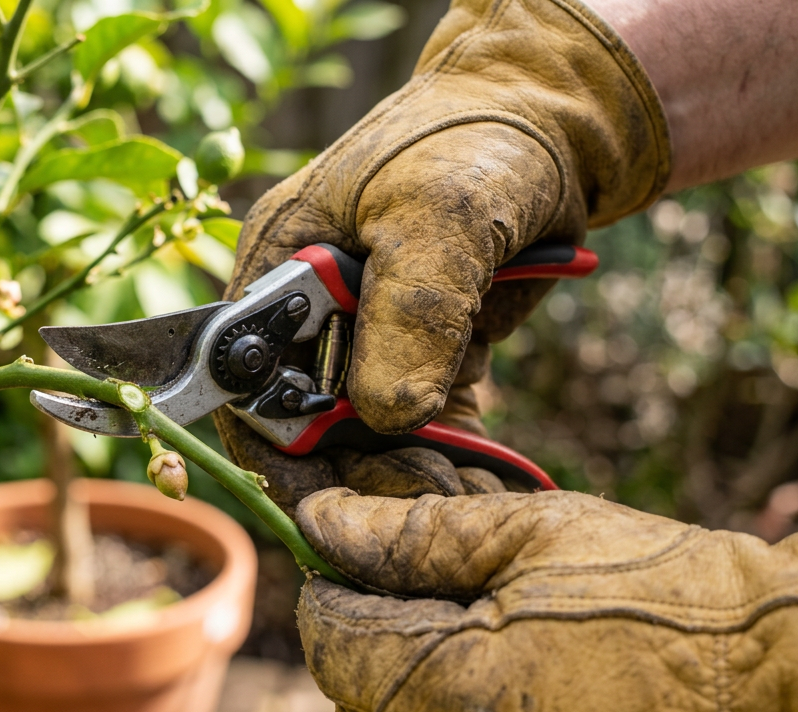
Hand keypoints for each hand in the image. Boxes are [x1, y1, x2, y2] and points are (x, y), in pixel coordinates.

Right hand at [216, 0, 669, 507]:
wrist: (557, 123)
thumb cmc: (473, 143)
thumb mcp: (437, 214)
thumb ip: (409, 311)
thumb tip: (387, 415)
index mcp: (278, 266)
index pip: (240, 375)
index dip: (270, 437)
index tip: (322, 493)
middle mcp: (312, 311)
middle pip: (304, 419)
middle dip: (353, 469)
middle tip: (417, 502)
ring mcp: (371, 335)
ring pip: (368, 433)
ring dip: (406, 472)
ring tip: (459, 502)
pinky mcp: (427, 353)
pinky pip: (425, 423)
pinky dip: (449, 456)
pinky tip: (481, 484)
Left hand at [296, 487, 797, 711]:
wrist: (787, 683)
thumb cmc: (671, 600)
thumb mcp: (533, 537)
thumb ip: (412, 533)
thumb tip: (323, 520)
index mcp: (446, 688)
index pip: (329, 636)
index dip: (334, 581)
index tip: (356, 549)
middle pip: (352, 700)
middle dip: (371, 637)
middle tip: (429, 589)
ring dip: (407, 685)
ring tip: (476, 633)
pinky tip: (501, 680)